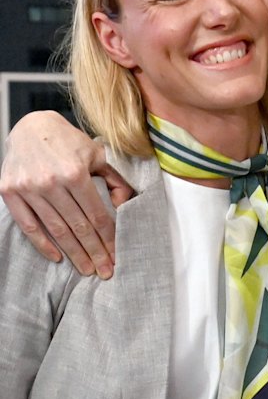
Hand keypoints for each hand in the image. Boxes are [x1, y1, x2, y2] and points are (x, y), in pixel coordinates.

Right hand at [0, 111, 132, 277]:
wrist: (30, 127)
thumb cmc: (69, 142)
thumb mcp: (97, 154)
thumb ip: (115, 179)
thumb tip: (125, 205)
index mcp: (75, 172)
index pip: (96, 215)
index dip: (108, 239)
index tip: (116, 256)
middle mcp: (51, 181)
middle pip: (78, 227)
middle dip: (94, 252)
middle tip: (104, 272)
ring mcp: (29, 188)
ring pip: (56, 230)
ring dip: (73, 253)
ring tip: (86, 269)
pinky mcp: (10, 192)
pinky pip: (28, 225)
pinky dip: (42, 244)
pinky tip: (58, 257)